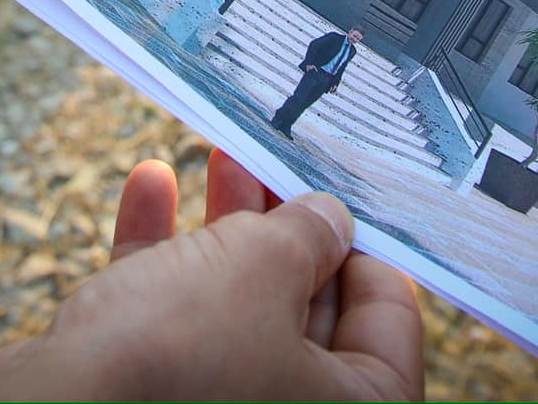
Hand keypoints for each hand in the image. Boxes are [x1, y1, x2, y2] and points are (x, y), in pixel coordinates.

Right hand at [0, 151, 421, 399]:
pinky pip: (171, 321)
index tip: (342, 197)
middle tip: (273, 166)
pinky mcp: (149, 396)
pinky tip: (149, 186)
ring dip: (225, 227)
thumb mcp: (265, 266)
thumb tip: (329, 219)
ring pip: (236, 308)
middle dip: (286, 227)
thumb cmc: (177, 353)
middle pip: (309, 312)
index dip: (368, 249)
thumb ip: (308, 235)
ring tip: (218, 157)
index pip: (388, 327)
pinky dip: (163, 257)